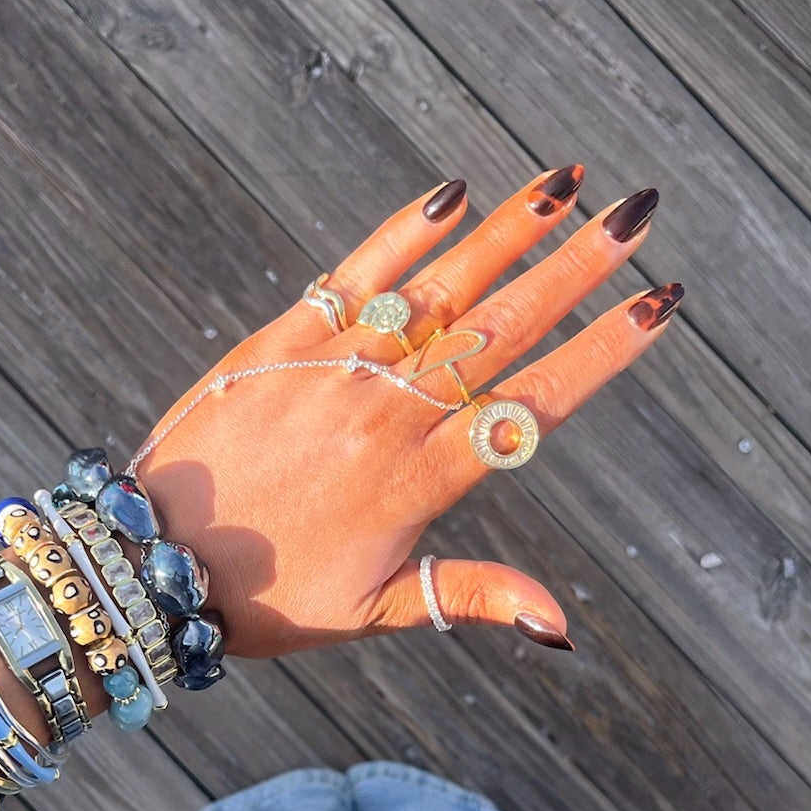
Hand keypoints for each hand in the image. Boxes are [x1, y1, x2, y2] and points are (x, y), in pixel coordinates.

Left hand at [130, 169, 677, 653]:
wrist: (150, 565)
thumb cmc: (271, 601)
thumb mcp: (377, 610)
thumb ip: (473, 596)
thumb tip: (564, 627)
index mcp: (420, 481)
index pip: (533, 403)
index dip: (603, 351)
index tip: (660, 305)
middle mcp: (386, 413)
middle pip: (500, 327)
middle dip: (577, 267)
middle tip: (640, 214)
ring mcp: (334, 368)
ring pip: (438, 286)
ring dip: (509, 231)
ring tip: (568, 183)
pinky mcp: (281, 339)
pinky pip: (354, 271)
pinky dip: (406, 232)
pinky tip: (455, 193)